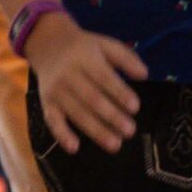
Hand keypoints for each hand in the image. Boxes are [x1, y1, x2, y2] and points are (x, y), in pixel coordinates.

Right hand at [26, 13, 146, 154]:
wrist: (47, 43)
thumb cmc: (84, 47)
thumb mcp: (105, 44)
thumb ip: (126, 58)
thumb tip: (145, 74)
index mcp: (85, 58)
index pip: (104, 77)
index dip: (119, 93)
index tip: (135, 107)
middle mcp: (68, 74)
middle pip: (91, 98)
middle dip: (111, 116)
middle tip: (130, 131)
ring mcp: (55, 90)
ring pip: (76, 113)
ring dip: (95, 131)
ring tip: (115, 145)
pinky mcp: (46, 102)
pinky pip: (52, 120)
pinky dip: (61, 135)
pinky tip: (74, 148)